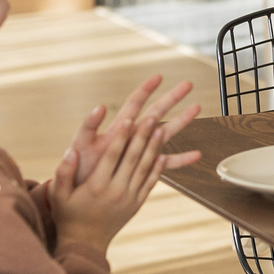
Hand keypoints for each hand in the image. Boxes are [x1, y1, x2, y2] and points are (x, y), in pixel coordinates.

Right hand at [50, 116, 176, 252]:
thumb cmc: (68, 216)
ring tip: (161, 130)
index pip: (112, 155)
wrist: (85, 243)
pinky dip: (157, 168)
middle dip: (142, 136)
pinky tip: (163, 154)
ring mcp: (129, 198)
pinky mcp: (137, 204)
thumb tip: (71, 151)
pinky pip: (150, 183)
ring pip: (145, 168)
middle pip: (133, 158)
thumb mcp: (59, 195)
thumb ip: (64, 172)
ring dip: (154, 148)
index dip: (122, 136)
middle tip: (152, 117)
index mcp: (96, 186)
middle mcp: (115, 191)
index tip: (129, 119)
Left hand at [68, 75, 201, 183]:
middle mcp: (131, 137)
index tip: (158, 77)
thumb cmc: (76, 170)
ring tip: (197, 107)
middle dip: (171, 98)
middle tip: (188, 84)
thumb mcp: (79, 146)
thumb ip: (87, 128)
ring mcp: (138, 152)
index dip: (146, 90)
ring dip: (181, 121)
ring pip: (165, 133)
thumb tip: (99, 107)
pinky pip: (165, 163)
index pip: (134, 104)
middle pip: (155, 113)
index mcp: (116, 130)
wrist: (78, 196)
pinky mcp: (142, 169)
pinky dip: (181, 159)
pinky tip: (196, 155)